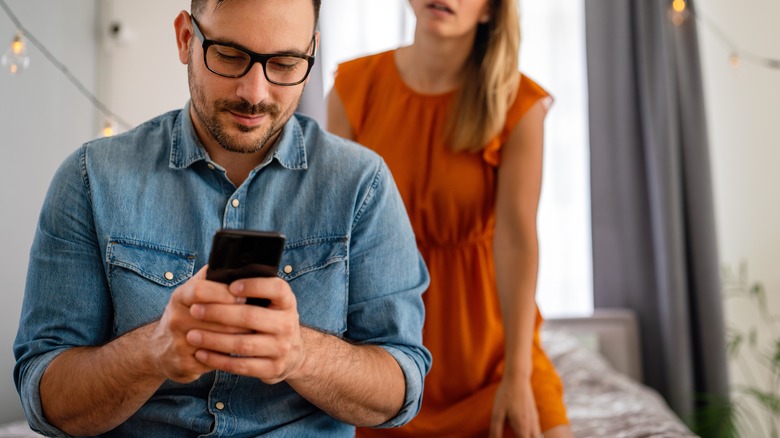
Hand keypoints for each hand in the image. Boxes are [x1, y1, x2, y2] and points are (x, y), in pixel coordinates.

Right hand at [151, 265, 249, 382]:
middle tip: (259, 317)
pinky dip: (230, 356)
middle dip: (239, 317)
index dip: (223, 292)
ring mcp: (178, 342)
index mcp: (179, 297)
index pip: (199, 290)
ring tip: (257, 333)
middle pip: (214, 316)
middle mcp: (176, 318)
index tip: (242, 296)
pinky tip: (243, 352)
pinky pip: (214, 359)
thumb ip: (209, 278)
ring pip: (217, 339)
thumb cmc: (185, 315)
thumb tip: (234, 261)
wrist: (160, 350)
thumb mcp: (190, 293)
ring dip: (240, 336)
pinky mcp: (184, 364)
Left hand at [184, 275, 304, 384]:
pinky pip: (242, 366)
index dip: (254, 286)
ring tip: (192, 335)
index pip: (276, 289)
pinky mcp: (273, 368)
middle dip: (219, 313)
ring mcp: (281, 348)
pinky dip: (219, 360)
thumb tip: (220, 274)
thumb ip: (253, 290)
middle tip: (194, 310)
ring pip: (243, 344)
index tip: (231, 286)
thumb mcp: (272, 303)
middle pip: (251, 317)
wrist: (292, 354)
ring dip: (214, 340)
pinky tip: (202, 354)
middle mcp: (287, 324)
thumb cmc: (271, 320)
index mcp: (287, 302)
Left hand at [489, 376, 540, 437]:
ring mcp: (535, 421)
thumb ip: (495, 430)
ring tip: (518, 434)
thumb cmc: (506, 395)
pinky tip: (525, 434)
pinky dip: (532, 437)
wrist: (518, 378)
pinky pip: (537, 433)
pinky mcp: (535, 416)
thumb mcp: (497, 413)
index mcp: (522, 428)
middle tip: (514, 435)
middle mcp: (532, 427)